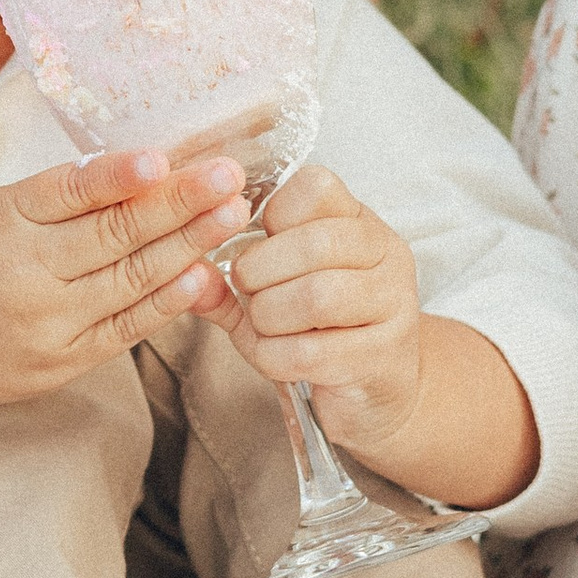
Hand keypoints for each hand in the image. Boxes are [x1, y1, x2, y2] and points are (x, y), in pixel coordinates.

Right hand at [0, 149, 250, 407]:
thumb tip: (144, 170)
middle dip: (179, 205)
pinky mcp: (61, 363)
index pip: (72, 193)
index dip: (120, 177)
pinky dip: (165, 303)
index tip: (164, 159)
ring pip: (129, 281)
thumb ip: (64, 194)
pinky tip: (201, 277)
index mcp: (7, 222)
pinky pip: (124, 329)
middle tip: (228, 177)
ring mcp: (46, 325)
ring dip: (187, 247)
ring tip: (230, 217)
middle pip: (113, 237)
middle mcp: (26, 275)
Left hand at [193, 160, 422, 457]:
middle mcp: (386, 254)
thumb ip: (227, 280)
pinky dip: (276, 357)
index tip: (259, 242)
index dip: (273, 214)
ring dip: (269, 315)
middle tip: (246, 290)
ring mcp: (393, 305)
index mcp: (358, 221)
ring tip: (263, 324)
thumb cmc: (319, 331)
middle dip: (260, 271)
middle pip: (315, 243)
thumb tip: (184, 269)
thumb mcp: (272, 292)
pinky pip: (313, 353)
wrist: (374, 392)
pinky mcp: (383, 357)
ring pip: (318, 296)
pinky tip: (277, 357)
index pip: (316, 186)